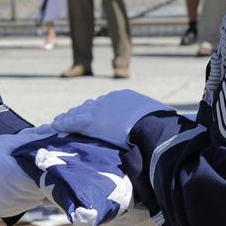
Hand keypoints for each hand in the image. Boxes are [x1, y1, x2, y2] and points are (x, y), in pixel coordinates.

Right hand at [0, 126, 54, 216]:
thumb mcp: (6, 142)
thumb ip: (31, 139)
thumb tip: (52, 131)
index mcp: (16, 176)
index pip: (47, 174)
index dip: (56, 165)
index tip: (61, 156)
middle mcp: (17, 195)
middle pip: (46, 186)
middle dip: (51, 174)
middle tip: (56, 161)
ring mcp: (14, 206)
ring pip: (39, 196)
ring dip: (43, 184)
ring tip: (42, 170)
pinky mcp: (10, 211)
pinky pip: (29, 202)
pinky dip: (32, 192)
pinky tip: (29, 181)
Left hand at [51, 89, 175, 148]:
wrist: (153, 126)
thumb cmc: (161, 126)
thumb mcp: (160, 119)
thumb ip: (156, 121)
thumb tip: (171, 127)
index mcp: (126, 98)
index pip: (107, 103)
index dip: (99, 110)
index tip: (94, 115)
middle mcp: (110, 100)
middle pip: (91, 105)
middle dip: (82, 113)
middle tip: (72, 119)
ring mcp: (99, 109)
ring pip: (78, 112)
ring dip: (69, 118)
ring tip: (59, 124)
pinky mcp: (90, 121)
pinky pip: (71, 121)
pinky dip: (62, 124)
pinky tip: (53, 126)